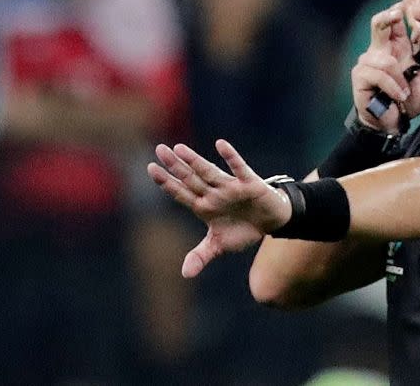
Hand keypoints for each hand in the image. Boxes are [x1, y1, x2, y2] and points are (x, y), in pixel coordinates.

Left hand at [147, 140, 290, 277]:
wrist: (270, 222)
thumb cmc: (241, 229)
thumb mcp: (219, 245)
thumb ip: (201, 256)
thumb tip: (185, 274)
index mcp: (203, 206)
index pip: (181, 192)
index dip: (166, 182)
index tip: (150, 168)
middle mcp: (214, 194)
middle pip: (191, 178)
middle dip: (176, 166)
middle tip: (160, 149)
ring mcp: (230, 187)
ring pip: (209, 173)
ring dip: (195, 161)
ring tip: (179, 149)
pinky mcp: (249, 183)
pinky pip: (239, 169)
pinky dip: (231, 157)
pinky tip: (220, 145)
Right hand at [352, 3, 419, 131]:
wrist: (394, 123)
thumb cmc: (410, 101)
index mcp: (397, 48)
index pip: (393, 22)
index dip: (396, 11)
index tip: (402, 6)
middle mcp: (380, 51)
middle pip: (378, 24)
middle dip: (386, 17)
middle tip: (396, 14)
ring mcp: (368, 63)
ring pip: (384, 60)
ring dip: (398, 78)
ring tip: (405, 92)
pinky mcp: (361, 77)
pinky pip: (378, 74)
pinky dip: (391, 86)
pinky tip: (398, 96)